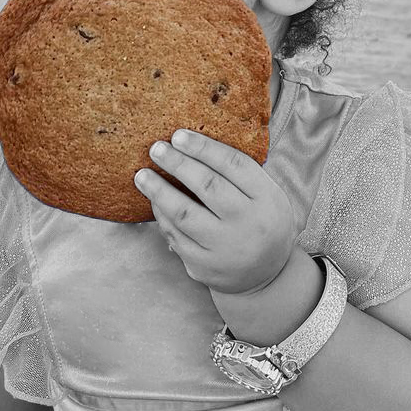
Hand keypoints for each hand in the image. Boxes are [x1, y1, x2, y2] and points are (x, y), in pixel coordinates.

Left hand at [134, 129, 296, 295]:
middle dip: (178, 164)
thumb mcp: (268, 195)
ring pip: (185, 213)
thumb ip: (241, 174)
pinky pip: (176, 236)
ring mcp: (225, 247)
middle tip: (156, 148)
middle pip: (208, 186)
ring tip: (142, 175)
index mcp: (267, 198)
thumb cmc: (262, 222)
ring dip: (159, 191)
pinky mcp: (204, 265)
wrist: (268, 275)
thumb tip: (193, 144)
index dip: (203, 148)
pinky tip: (154, 201)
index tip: (179, 135)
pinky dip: (162, 216)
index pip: (234, 165)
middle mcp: (248, 222)